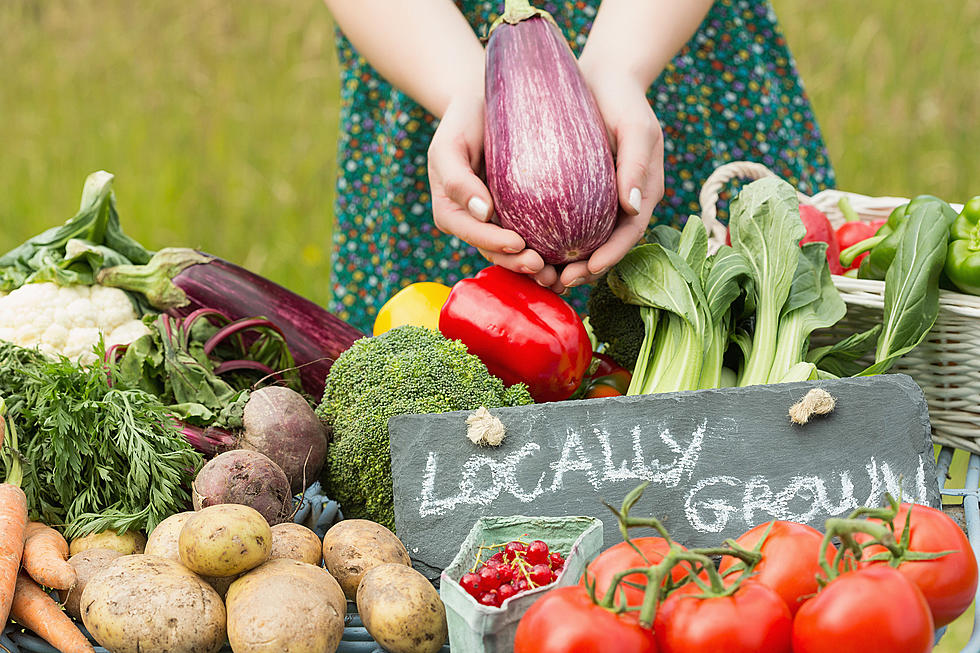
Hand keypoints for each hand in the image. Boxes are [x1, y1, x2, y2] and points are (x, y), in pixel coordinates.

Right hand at [427, 92, 550, 278]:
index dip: (493, 243)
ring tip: (559, 276)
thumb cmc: (464, 120)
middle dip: (517, 264)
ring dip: (535, 268)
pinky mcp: (522, 215)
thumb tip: (483, 213)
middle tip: (543, 268)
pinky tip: (572, 259)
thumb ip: (457, 179)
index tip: (518, 244)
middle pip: (494, 251)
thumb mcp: (449, 145)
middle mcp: (475, 222)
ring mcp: (498, 221)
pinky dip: (551, 250)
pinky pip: (536, 236)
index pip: (471, 233)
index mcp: (453, 211)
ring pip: (515, 252)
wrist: (486, 104)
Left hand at [551, 64, 664, 293]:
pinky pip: (566, 223)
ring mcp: (599, 200)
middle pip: (606, 246)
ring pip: (585, 241)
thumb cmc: (623, 99)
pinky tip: (529, 249)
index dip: (611, 256)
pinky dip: (551, 240)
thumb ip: (636, 164)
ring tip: (542, 276)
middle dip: (585, 270)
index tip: (588, 270)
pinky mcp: (576, 193)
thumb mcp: (636, 127)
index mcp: (642, 194)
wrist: (602, 76)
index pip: (629, 234)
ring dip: (565, 262)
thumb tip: (631, 207)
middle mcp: (622, 204)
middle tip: (558, 282)